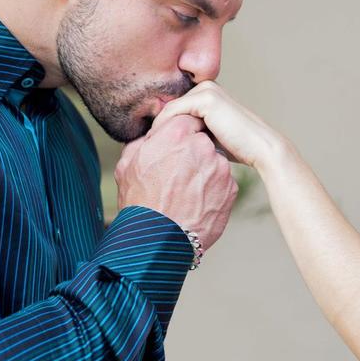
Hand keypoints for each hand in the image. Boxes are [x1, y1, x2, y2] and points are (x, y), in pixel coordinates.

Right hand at [115, 114, 236, 250]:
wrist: (159, 240)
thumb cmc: (140, 202)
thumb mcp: (128, 165)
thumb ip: (142, 142)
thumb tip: (149, 137)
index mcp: (176, 134)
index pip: (186, 120)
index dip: (179, 134)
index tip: (174, 146)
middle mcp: (203, 146)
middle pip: (202, 140)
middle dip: (193, 152)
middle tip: (178, 171)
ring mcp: (220, 168)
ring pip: (214, 162)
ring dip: (203, 172)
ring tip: (185, 192)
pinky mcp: (231, 189)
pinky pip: (222, 183)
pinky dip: (212, 190)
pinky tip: (196, 203)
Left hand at [150, 81, 286, 171]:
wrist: (260, 149)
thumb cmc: (237, 149)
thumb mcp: (208, 137)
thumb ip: (191, 132)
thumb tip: (163, 142)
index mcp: (206, 94)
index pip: (174, 108)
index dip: (159, 126)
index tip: (145, 146)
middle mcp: (206, 87)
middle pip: (169, 107)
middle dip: (155, 127)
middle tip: (139, 148)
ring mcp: (207, 90)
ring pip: (169, 109)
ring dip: (156, 128)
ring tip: (144, 149)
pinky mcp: (206, 98)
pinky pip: (174, 112)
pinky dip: (162, 127)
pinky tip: (155, 144)